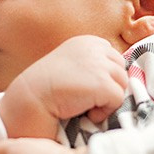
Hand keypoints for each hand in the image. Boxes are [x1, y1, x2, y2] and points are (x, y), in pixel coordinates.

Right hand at [0, 36, 127, 137]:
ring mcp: (100, 65)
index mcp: (88, 41)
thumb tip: (116, 78)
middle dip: (108, 86)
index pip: (112, 57)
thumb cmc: (47, 87)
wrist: (31, 97)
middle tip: (86, 97)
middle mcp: (95, 48)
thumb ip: (91, 64)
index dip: (103, 76)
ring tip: (85, 104)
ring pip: (122, 84)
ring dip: (107, 99)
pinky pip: (117, 99)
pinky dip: (104, 111)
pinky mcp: (103, 83)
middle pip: (120, 70)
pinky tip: (85, 112)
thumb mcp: (70, 64)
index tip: (85, 86)